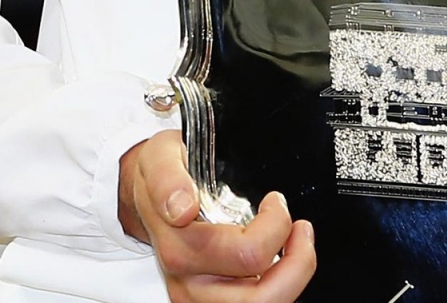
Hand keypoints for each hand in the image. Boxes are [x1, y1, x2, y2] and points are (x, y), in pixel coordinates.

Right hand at [119, 131, 315, 301]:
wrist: (148, 197)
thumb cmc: (163, 176)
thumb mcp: (158, 158)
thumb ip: (166, 179)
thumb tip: (182, 206)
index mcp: (178, 248)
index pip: (245, 254)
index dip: (275, 227)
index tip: (274, 201)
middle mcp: (189, 282)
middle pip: (259, 298)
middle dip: (297, 263)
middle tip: (298, 228)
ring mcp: (201, 297)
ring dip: (292, 278)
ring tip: (297, 245)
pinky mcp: (212, 301)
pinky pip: (258, 302)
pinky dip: (281, 285)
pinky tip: (283, 260)